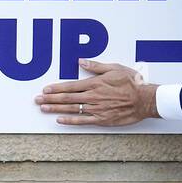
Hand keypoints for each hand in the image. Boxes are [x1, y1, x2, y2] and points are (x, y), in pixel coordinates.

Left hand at [35, 59, 158, 125]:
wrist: (144, 100)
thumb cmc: (131, 83)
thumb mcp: (114, 68)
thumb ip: (96, 66)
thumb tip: (81, 61)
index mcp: (95, 83)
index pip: (70, 86)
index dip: (56, 88)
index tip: (45, 89)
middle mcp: (93, 97)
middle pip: (67, 98)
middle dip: (50, 99)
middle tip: (37, 100)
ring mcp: (96, 109)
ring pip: (71, 109)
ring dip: (55, 109)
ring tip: (43, 108)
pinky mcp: (102, 120)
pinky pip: (82, 121)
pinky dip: (70, 121)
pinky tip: (59, 120)